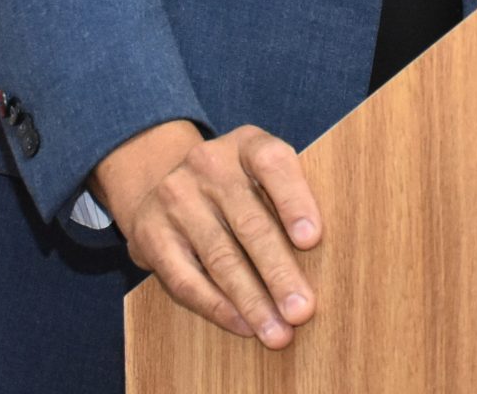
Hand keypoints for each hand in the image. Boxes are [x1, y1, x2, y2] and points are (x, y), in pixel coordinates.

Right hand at [89, 120, 322, 348]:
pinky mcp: (151, 234)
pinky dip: (218, 307)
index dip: (294, 200)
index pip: (273, 163)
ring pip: (221, 257)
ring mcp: (175, 197)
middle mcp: (208, 164)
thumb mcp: (262, 175)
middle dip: (279, 272)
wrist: (163, 183)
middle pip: (250, 222)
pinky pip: (187, 279)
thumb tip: (326, 261)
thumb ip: (290, 202)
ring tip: (277, 332)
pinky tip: (243, 325)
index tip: (312, 239)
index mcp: (246, 144)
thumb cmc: (238, 188)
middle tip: (302, 310)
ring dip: (253, 301)